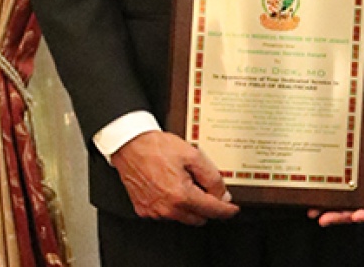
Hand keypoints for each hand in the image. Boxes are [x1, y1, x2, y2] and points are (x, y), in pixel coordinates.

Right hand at [111, 131, 238, 225]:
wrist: (130, 145)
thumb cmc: (157, 148)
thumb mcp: (193, 155)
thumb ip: (211, 177)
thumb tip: (222, 194)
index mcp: (181, 196)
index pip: (211, 210)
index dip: (226, 210)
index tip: (232, 210)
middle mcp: (167, 208)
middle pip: (198, 218)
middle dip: (207, 207)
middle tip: (208, 189)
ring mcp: (154, 211)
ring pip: (182, 217)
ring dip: (190, 206)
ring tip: (186, 182)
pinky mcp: (144, 210)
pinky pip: (166, 214)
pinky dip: (174, 205)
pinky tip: (172, 187)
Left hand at [312, 104, 363, 225]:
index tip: (358, 215)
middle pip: (363, 208)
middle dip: (344, 216)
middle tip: (327, 218)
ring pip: (351, 201)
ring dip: (334, 209)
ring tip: (318, 212)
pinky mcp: (353, 169)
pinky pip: (343, 186)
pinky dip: (331, 194)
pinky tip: (318, 196)